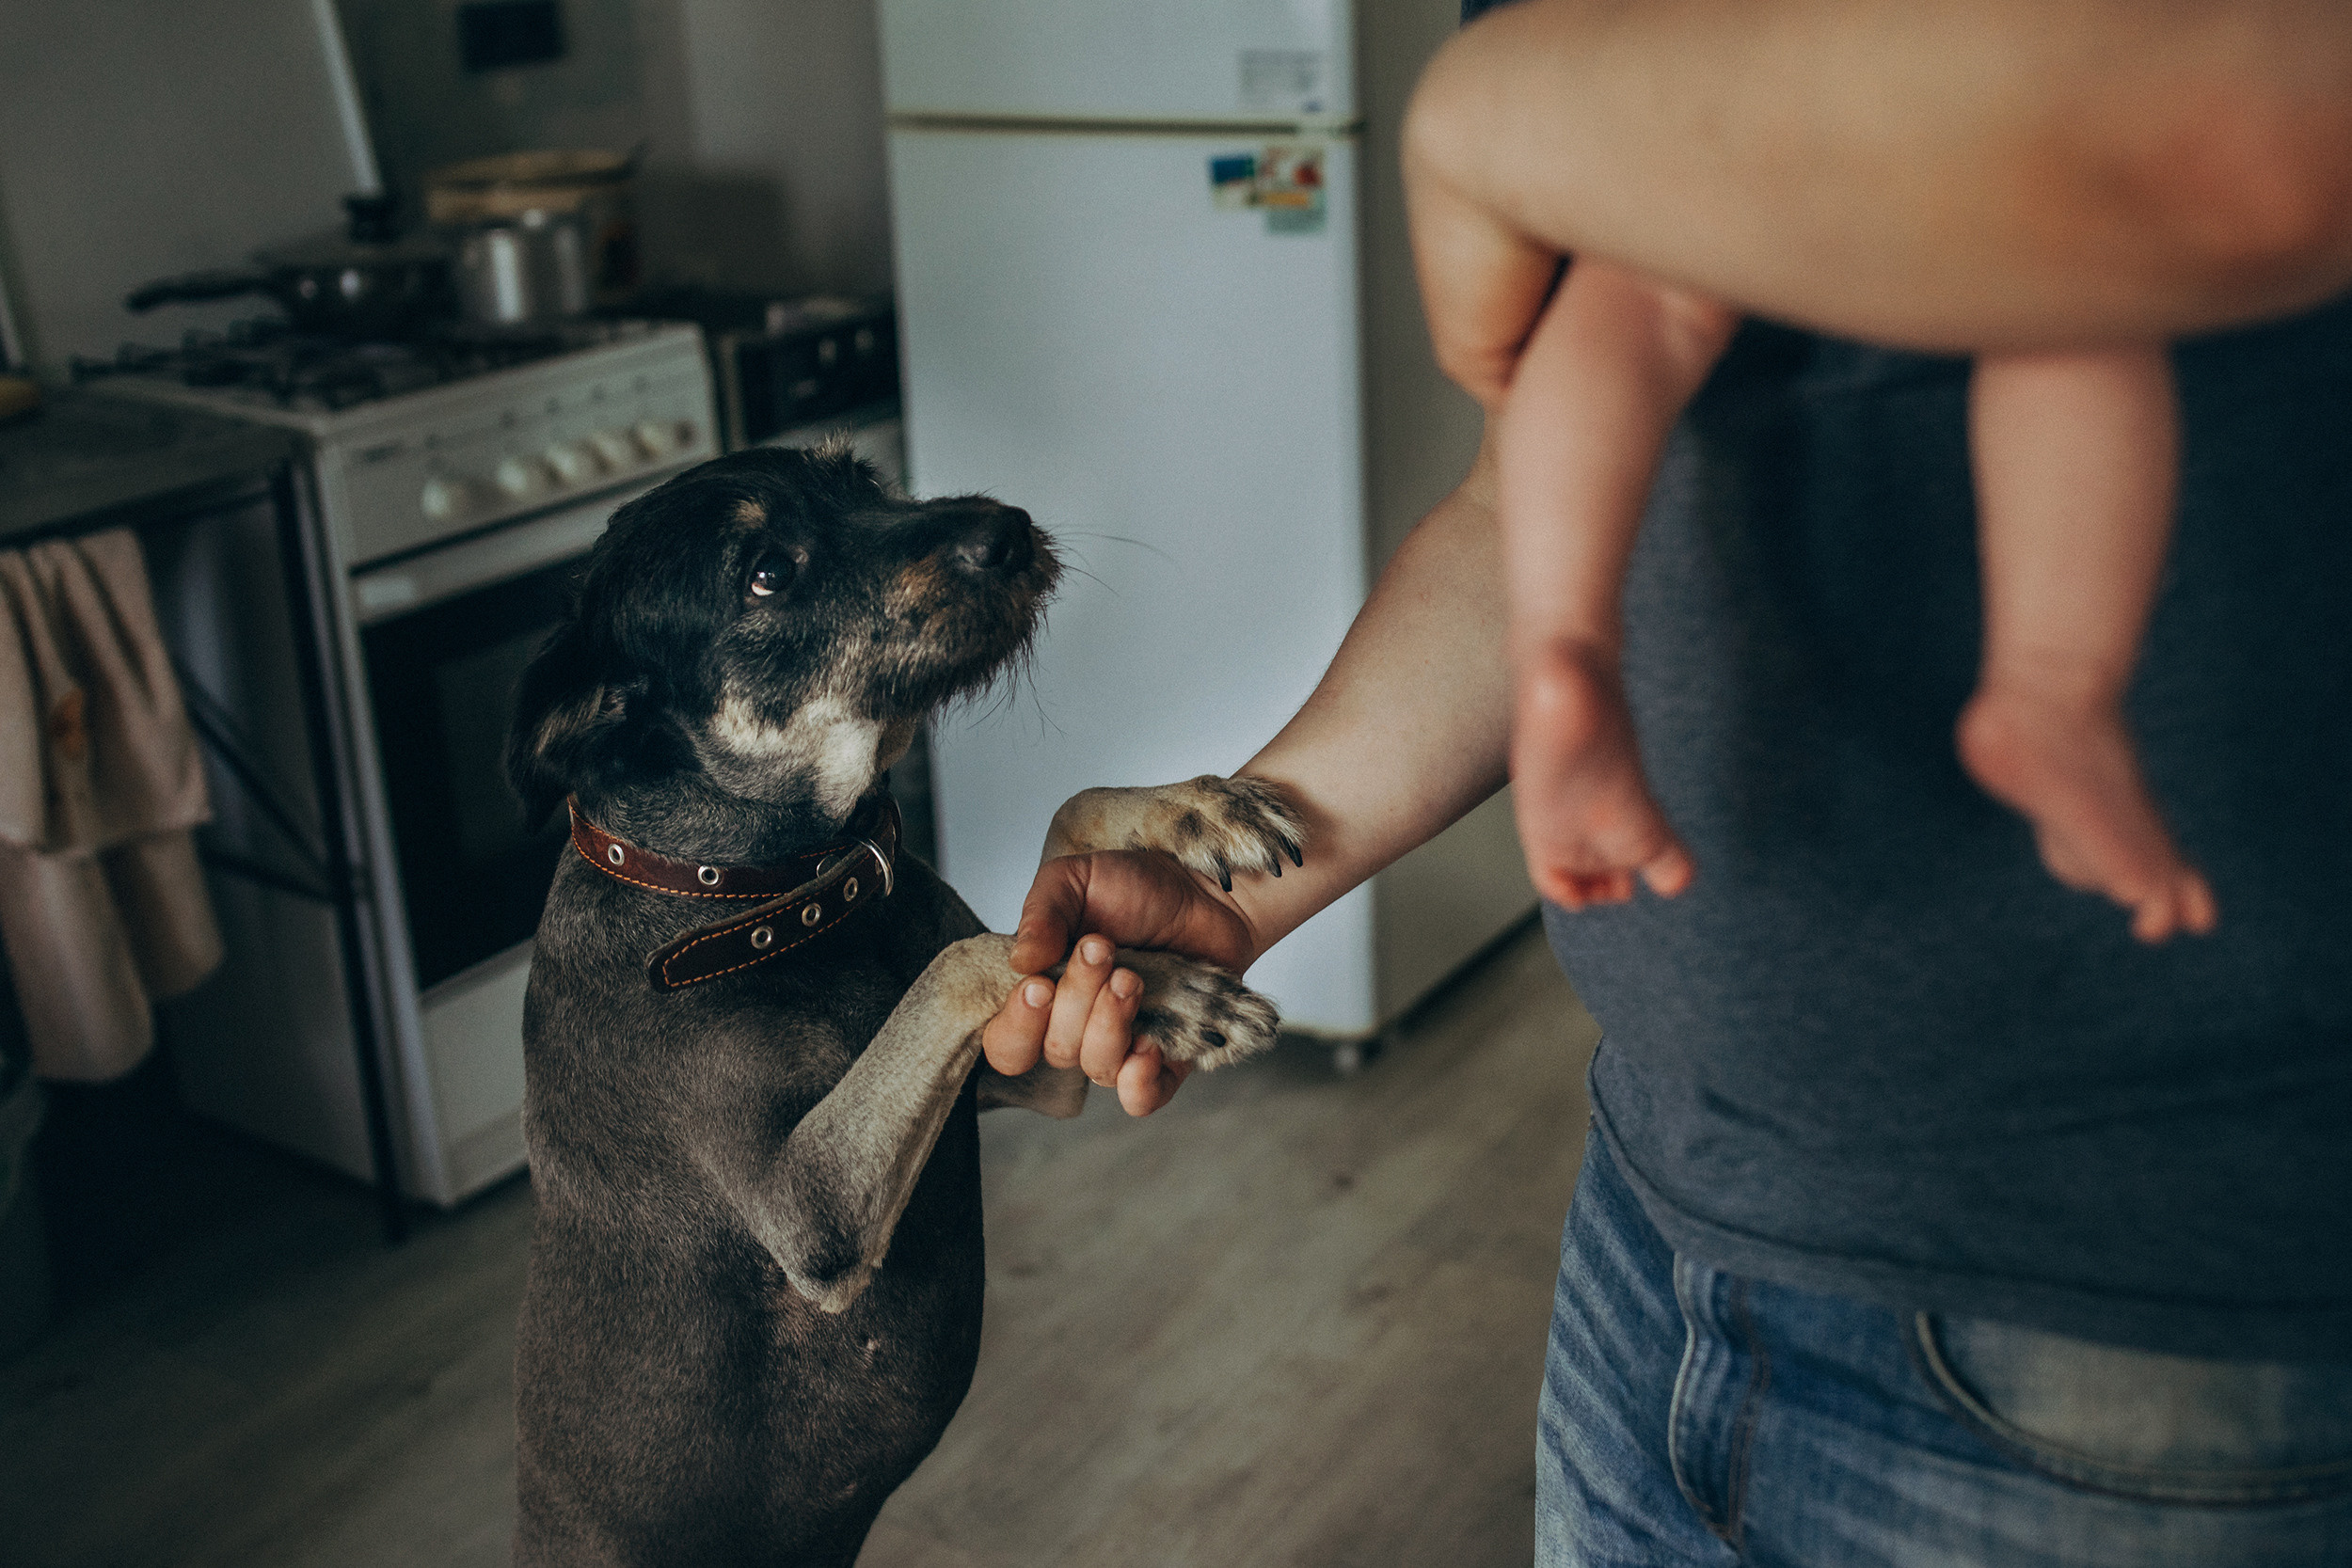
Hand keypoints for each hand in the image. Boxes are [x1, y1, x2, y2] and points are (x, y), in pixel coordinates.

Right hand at [980, 849, 1257, 1116]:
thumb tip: (1020, 962)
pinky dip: (1139, 1083)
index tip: (1039, 985)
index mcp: (1043, 992)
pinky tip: (1147, 1047)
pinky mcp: (1168, 1057)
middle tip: (1103, 949)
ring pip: (1097, 1068)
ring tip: (1132, 978)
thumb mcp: (1076, 880)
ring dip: (1110, 1024)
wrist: (1207, 889)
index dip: (1018, 1026)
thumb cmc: (1137, 887)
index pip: (1007, 1043)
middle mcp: (1078, 1026)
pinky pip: (1143, 1098)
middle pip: (1056, 1050)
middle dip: (1077, 1000)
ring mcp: (1123, 1044)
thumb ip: (1041, 912)